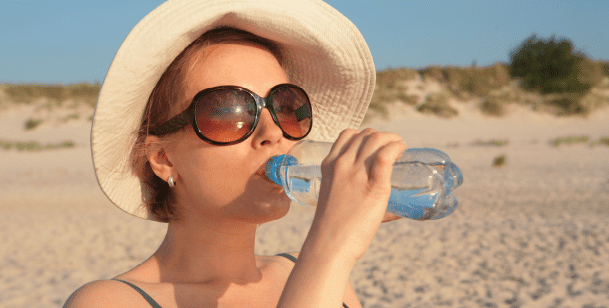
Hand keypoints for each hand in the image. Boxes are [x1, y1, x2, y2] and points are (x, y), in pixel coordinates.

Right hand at [306, 128, 406, 262]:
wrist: (330, 244)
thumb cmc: (334, 228)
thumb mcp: (334, 197)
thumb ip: (354, 193)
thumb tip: (394, 209)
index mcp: (330, 165)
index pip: (348, 135)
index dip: (366, 136)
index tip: (377, 146)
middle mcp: (342, 164)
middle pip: (366, 135)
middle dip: (383, 137)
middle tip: (395, 148)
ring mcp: (357, 174)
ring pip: (377, 140)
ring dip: (393, 139)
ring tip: (400, 148)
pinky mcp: (375, 186)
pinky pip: (386, 155)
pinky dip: (396, 147)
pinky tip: (402, 150)